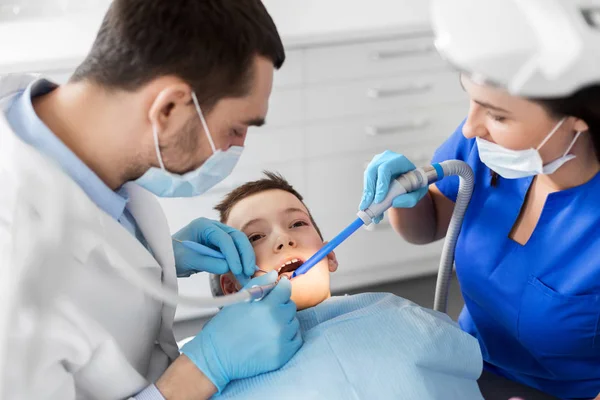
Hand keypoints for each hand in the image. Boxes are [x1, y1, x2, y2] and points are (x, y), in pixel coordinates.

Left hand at [173, 217, 255, 282]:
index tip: (238, 269)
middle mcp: (214, 228)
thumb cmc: (171, 255)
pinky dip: (239, 263)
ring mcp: (217, 237)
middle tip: (249, 271)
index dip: (233, 254)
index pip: (224, 238)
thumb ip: (208, 261)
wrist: (163, 259)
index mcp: (204, 225)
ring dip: (244, 259)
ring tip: (248, 275)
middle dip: (244, 254)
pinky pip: (233, 253)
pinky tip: (242, 273)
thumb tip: (228, 267)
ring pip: (238, 245)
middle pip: (236, 237)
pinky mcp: (219, 248)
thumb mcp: (188, 259)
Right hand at [181, 271, 301, 392]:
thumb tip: (276, 275)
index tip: (277, 290)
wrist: (216, 357)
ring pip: (294, 323)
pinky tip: (274, 336)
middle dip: (280, 305)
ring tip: (267, 325)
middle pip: (290, 306)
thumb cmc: (224, 327)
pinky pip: (296, 339)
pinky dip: (288, 336)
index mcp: (267, 307)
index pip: (285, 290)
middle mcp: (278, 324)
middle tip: (266, 311)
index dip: (281, 288)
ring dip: (284, 321)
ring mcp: (281, 341)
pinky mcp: (283, 355)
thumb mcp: (239, 300)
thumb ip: (259, 285)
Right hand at [359, 150, 427, 222]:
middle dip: (369, 190)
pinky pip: (366, 183)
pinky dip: (367, 196)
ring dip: (366, 194)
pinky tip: (369, 207)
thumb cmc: (415, 185)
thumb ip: (410, 198)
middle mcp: (386, 158)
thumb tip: (394, 203)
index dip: (380, 184)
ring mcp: (377, 162)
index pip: (386, 169)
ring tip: (367, 209)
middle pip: (372, 171)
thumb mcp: (418, 193)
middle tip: (367, 206)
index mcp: (399, 160)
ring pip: (367, 177)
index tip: (379, 200)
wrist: (410, 180)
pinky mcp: (371, 170)